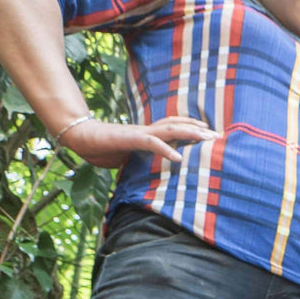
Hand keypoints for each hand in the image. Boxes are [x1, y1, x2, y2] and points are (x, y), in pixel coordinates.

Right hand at [60, 115, 218, 169]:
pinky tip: (179, 158)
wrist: (80, 139)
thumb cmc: (104, 148)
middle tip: (219, 136)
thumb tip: (157, 173)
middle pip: (179, 125)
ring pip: (170, 129)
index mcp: (149, 133)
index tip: (211, 134)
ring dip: (190, 133)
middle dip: (200, 129)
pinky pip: (151, 142)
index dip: (193, 127)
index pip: (175, 126)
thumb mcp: (131, 157)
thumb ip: (145, 160)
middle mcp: (147, 130)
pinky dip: (166, 149)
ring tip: (208, 139)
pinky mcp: (129, 139)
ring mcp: (139, 133)